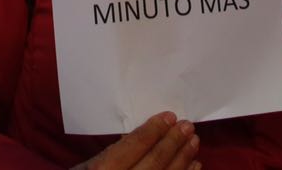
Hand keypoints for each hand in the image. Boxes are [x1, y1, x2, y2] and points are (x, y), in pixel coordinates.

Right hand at [74, 111, 199, 169]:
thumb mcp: (87, 168)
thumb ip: (112, 154)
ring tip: (193, 142)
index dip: (153, 130)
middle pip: (153, 163)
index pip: (133, 146)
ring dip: (183, 159)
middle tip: (188, 126)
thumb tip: (144, 135)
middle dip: (173, 142)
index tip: (169, 116)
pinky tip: (194, 165)